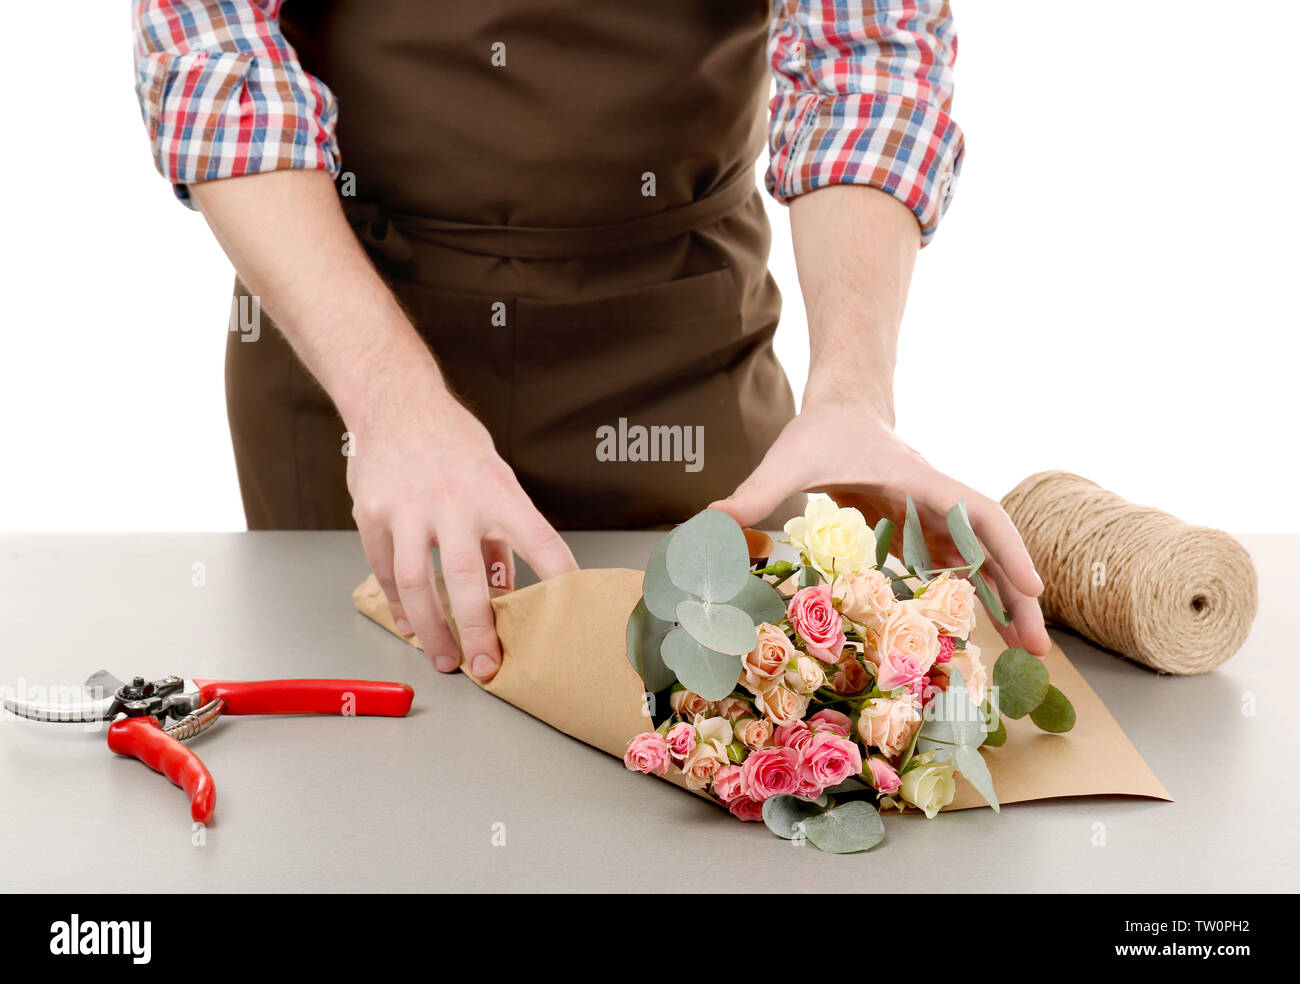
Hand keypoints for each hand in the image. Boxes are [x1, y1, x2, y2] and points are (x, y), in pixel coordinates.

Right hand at [346, 366, 577, 680]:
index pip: (539, 541)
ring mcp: (409, 507)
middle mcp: (454, 500)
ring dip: (432, 630)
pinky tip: (411, 626)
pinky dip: (399, 605)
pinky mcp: (373, 513)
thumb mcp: (493, 477)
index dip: (559, 578)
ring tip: (445, 659)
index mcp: (497, 491)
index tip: (572, 613)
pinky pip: (386, 570)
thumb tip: (509, 590)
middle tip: (487, 666)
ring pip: (418, 583)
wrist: (396, 400)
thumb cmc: (453, 442)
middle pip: (467, 578)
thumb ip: (501, 535)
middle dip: (478, 630)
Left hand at [710, 400, 1049, 654]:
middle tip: (1040, 649)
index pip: (978, 512)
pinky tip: (975, 633)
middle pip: (992, 546)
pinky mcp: (923, 529)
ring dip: (1003, 601)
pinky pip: (956, 566)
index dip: (1007, 549)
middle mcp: (936, 500)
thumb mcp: (785, 461)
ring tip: (1026, 652)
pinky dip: (970, 597)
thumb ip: (752, 494)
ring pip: (981, 560)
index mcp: (918, 480)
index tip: (1032, 588)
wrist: (840, 406)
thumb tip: (708, 527)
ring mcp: (934, 516)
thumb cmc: (820, 430)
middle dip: (1019, 594)